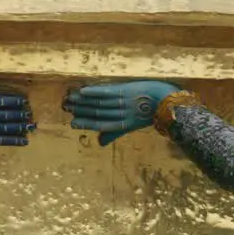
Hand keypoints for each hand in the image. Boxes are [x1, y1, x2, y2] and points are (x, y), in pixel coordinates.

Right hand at [63, 80, 180, 145]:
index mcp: (123, 124)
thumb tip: (100, 143)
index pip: (100, 125)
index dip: (86, 124)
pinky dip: (94, 92)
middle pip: (97, 112)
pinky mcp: (126, 91)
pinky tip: (83, 91)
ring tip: (71, 98)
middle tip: (66, 107)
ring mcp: (123, 102)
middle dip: (81, 110)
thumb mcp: (132, 126)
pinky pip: (107, 92)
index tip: (73, 123)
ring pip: (100, 103)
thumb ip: (115, 133)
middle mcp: (121, 114)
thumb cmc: (149, 112)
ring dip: (83, 100)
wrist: (167, 100)